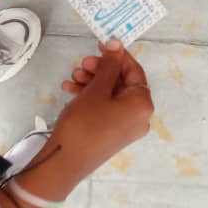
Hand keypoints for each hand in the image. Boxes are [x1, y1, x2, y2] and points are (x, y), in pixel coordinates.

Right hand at [54, 39, 153, 179]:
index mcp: (143, 104)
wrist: (64, 163)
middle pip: (122, 82)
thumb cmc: (84, 124)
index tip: (101, 44)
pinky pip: (105, 107)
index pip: (134, 71)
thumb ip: (109, 65)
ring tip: (72, 77)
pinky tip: (70, 90)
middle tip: (82, 64)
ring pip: (111, 94)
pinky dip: (90, 96)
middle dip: (101, 70)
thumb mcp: (97, 90)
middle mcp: (139, 116)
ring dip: (92, 82)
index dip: (117, 55)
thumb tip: (117, 44)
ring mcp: (125, 127)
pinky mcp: (111, 133)